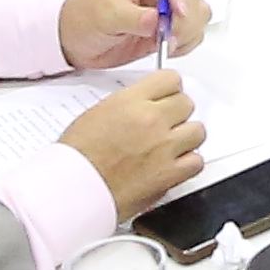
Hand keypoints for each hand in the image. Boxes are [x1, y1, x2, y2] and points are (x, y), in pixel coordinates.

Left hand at [59, 0, 210, 67]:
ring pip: (198, 16)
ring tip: (165, 43)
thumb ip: (132, 17)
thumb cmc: (86, 16)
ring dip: (187, 33)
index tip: (178, 16)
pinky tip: (167, 47)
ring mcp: (169, 8)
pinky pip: (193, 34)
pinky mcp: (172, 27)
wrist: (79, 39)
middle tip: (166, 38)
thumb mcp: (105, 14)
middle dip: (183, 21)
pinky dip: (185, 43)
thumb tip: (155, 20)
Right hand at [64, 68, 205, 214]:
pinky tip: (173, 165)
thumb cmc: (76, 158)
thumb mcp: (97, 114)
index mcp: (131, 101)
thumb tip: (145, 104)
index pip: (171, 79)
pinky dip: (188, 164)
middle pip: (186, 103)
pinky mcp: (170, 174)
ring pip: (197, 131)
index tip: (167, 96)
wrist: (73, 190)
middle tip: (165, 123)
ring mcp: (164, 147)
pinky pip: (196, 162)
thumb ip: (128, 105)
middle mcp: (151, 120)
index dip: (169, 89)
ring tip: (170, 145)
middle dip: (177, 113)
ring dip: (186, 138)